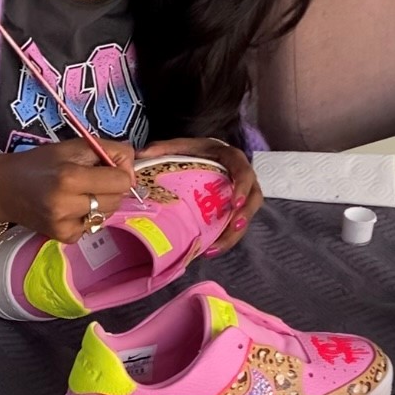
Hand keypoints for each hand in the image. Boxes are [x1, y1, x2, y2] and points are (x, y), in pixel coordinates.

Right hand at [0, 139, 134, 243]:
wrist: (2, 189)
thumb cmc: (39, 163)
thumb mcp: (72, 146)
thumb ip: (108, 150)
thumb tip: (133, 167)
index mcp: (70, 177)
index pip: (121, 181)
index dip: (121, 171)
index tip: (108, 165)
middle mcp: (68, 204)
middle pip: (118, 199)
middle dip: (112, 187)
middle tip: (92, 178)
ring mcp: (65, 225)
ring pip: (107, 214)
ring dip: (101, 202)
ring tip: (78, 192)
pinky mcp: (64, 238)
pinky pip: (93, 226)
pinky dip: (87, 215)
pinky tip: (70, 206)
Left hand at [137, 137, 262, 254]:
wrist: (202, 153)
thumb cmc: (193, 149)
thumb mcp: (178, 145)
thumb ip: (162, 148)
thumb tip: (141, 155)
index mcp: (231, 158)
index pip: (244, 171)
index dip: (243, 187)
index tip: (235, 202)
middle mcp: (241, 176)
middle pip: (254, 197)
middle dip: (245, 214)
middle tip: (235, 226)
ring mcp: (240, 193)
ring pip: (246, 215)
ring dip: (234, 233)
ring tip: (215, 248)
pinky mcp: (233, 207)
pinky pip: (235, 224)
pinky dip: (225, 238)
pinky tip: (210, 249)